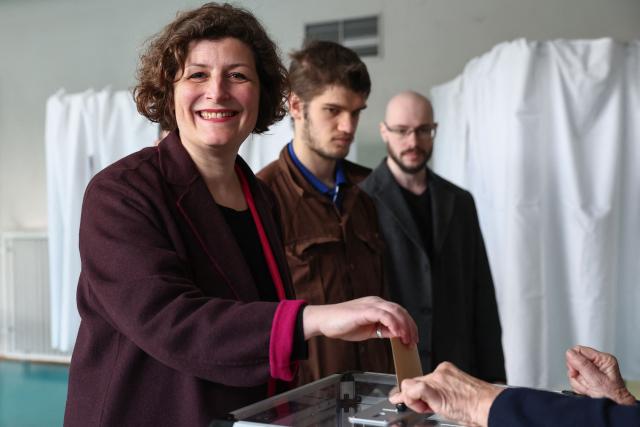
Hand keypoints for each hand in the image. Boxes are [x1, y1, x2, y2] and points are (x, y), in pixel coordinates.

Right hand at [302, 296, 417, 344]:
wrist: (324, 321)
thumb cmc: (342, 325)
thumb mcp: (367, 330)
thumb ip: (382, 330)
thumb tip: (396, 335)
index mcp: (377, 305)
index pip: (398, 312)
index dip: (408, 325)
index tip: (413, 338)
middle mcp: (375, 302)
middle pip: (400, 311)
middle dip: (410, 326)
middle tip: (413, 341)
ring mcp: (370, 305)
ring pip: (395, 311)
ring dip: (404, 326)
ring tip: (407, 339)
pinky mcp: (365, 310)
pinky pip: (384, 315)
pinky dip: (393, 324)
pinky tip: (397, 334)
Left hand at [388, 362, 501, 426]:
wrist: (487, 405)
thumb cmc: (478, 404)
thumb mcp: (458, 393)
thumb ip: (442, 393)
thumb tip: (428, 402)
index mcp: (447, 371)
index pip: (424, 380)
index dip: (421, 393)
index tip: (422, 403)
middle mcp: (440, 372)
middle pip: (416, 382)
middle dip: (415, 396)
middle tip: (426, 408)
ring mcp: (435, 379)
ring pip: (409, 385)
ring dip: (413, 400)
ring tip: (428, 409)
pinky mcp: (432, 388)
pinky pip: (412, 389)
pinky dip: (410, 399)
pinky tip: (419, 407)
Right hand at [566, 345, 635, 404]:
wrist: (615, 409)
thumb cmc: (612, 397)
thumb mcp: (597, 380)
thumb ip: (583, 365)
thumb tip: (570, 353)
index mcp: (603, 359)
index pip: (579, 350)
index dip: (574, 361)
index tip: (576, 372)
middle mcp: (597, 363)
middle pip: (574, 361)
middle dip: (576, 374)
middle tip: (586, 383)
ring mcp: (592, 371)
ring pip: (573, 371)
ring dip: (578, 382)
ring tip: (588, 389)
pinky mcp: (587, 378)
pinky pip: (575, 379)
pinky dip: (578, 387)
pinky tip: (587, 390)